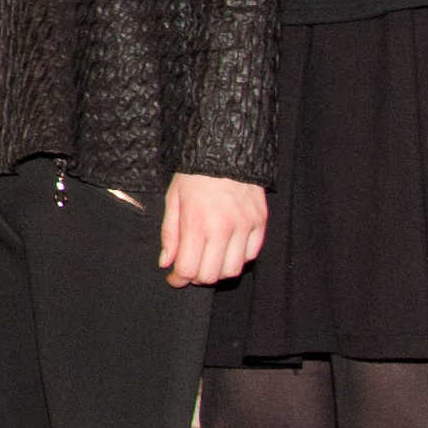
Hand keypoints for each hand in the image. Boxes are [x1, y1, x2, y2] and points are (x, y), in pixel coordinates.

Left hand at [160, 172, 269, 286]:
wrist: (224, 148)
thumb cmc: (194, 174)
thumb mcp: (173, 199)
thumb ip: (170, 234)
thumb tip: (166, 263)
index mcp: (197, 223)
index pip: (188, 269)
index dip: (178, 279)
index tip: (174, 278)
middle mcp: (223, 228)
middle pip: (211, 275)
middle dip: (196, 278)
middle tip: (190, 269)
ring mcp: (245, 226)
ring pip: (233, 269)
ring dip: (218, 271)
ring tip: (208, 260)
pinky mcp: (260, 221)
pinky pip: (252, 254)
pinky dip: (238, 258)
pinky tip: (227, 249)